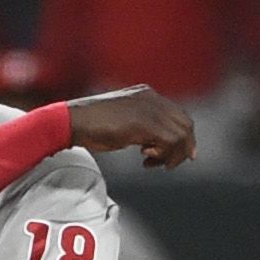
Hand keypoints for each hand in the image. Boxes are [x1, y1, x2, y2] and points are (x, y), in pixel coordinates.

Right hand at [64, 85, 194, 169]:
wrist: (73, 121)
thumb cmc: (92, 124)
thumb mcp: (122, 120)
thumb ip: (140, 125)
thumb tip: (153, 142)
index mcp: (147, 94)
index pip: (178, 115)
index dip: (183, 137)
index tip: (177, 155)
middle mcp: (152, 99)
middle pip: (185, 124)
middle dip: (182, 148)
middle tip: (170, 164)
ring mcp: (149, 109)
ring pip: (181, 134)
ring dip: (172, 155)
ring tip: (154, 163)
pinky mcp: (144, 123)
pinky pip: (169, 141)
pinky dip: (163, 155)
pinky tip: (146, 159)